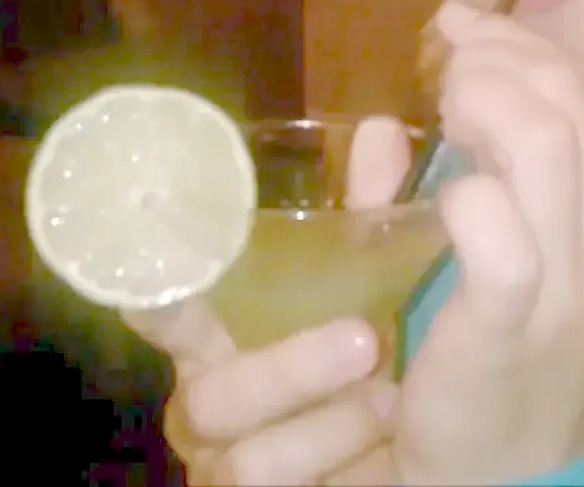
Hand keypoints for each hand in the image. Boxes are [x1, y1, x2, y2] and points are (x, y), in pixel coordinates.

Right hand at [122, 117, 415, 485]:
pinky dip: (331, 459)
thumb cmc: (379, 363)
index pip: (163, 312)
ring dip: (327, 421)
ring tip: (390, 394)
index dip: (151, 296)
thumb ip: (370, 217)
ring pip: (240, 454)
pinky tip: (382, 441)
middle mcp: (213, 402)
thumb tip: (379, 129)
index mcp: (221, 337)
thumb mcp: (377, 284)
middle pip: (203, 395)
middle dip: (282, 368)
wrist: (432, 463)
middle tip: (364, 339)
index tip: (163, 279)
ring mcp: (229, 464)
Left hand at [394, 2, 583, 485]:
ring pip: (541, 139)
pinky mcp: (518, 314)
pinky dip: (458, 189)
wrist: (513, 461)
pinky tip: (441, 195)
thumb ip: (485, 162)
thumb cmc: (517, 338)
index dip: (524, 43)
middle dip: (497, 60)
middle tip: (447, 64)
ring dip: (478, 104)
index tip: (464, 26)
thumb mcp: (525, 238)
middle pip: (569, 98)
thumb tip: (407, 101)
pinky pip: (493, 221)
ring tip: (442, 112)